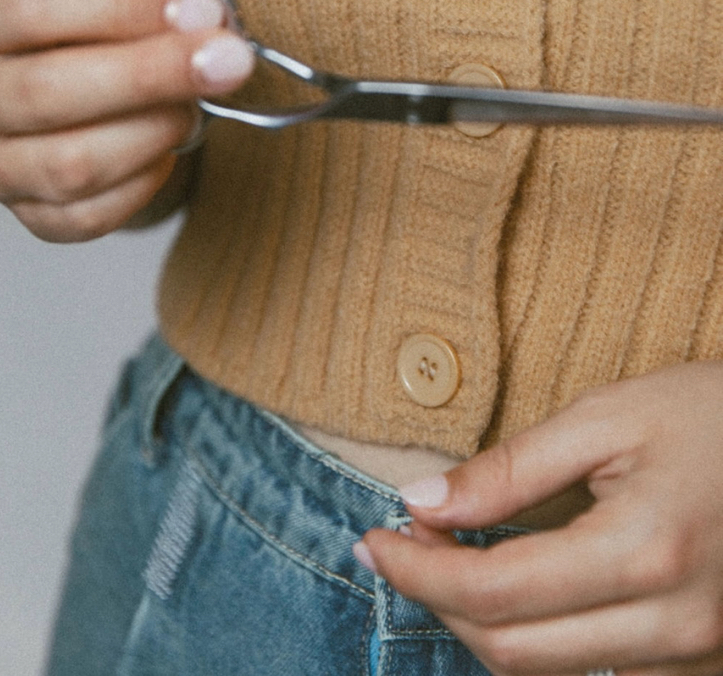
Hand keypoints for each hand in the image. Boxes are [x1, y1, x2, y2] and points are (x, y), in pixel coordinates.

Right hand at [0, 0, 253, 241]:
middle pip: (46, 90)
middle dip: (150, 75)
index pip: (33, 9)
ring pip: (70, 164)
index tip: (202, 12)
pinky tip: (164, 152)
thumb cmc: (99, 38)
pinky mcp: (28, 217)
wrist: (93, 96)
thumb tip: (203, 22)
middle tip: (227, 62)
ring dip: (152, 133)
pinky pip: (91, 215)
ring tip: (190, 109)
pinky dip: (144, 183)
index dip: (123, 9)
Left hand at [357, 362, 722, 675]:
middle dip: (437, 602)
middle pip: (513, 650)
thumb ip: (510, 469)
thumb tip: (421, 503)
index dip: (417, 572)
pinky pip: (599, 673)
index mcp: (645, 553)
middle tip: (400, 546)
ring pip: (551, 673)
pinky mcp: (704, 661)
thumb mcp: (606, 417)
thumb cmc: (709, 413)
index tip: (373, 540)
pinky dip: (539, 636)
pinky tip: (515, 587)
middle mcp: (674, 625)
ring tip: (447, 561)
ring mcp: (696, 655)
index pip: (492, 593)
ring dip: (483, 623)